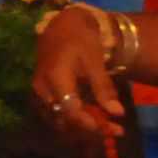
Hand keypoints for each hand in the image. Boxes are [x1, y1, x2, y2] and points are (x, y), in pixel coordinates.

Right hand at [34, 6, 125, 136]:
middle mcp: (43, 90)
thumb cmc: (80, 39)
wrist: (61, 26)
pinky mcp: (42, 95)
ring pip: (60, 120)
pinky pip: (57, 115)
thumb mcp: (94, 60)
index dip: (90, 124)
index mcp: (55, 78)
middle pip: (65, 120)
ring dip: (83, 128)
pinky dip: (75, 120)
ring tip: (108, 127)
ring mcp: (39, 93)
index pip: (70, 110)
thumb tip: (117, 113)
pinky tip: (93, 118)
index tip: (113, 129)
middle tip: (116, 131)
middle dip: (91, 130)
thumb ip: (103, 88)